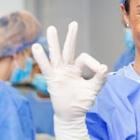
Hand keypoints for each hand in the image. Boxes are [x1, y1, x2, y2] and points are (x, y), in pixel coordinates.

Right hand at [32, 22, 107, 139]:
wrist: (72, 116)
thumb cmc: (82, 102)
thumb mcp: (93, 90)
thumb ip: (100, 79)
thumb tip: (104, 67)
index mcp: (77, 69)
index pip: (84, 58)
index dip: (92, 63)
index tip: (99, 71)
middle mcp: (67, 68)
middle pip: (69, 49)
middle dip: (71, 37)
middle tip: (74, 23)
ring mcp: (58, 73)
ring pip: (56, 55)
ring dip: (54, 42)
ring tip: (51, 29)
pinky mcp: (52, 80)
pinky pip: (46, 67)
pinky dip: (42, 58)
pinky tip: (36, 47)